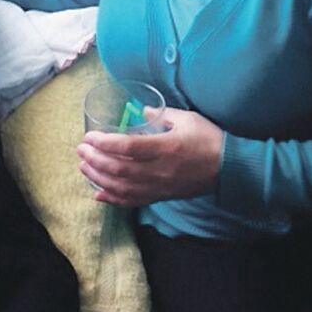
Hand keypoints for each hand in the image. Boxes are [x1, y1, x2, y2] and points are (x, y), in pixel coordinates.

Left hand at [78, 106, 223, 206]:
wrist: (230, 168)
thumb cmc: (209, 139)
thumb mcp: (187, 119)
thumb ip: (161, 114)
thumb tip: (140, 111)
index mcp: (166, 148)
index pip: (127, 148)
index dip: (104, 144)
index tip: (89, 137)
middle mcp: (160, 170)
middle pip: (119, 170)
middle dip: (95, 160)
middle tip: (81, 150)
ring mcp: (160, 186)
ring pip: (122, 188)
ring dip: (98, 178)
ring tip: (83, 167)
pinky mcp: (161, 196)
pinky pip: (133, 201)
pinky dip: (113, 199)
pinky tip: (98, 194)